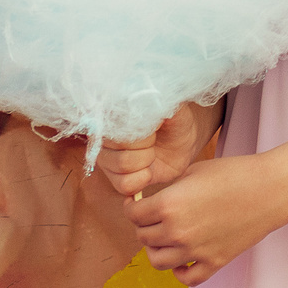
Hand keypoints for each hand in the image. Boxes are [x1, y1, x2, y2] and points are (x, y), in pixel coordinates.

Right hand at [99, 100, 219, 199]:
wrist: (183, 142)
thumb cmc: (175, 122)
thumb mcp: (173, 108)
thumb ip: (160, 102)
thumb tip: (148, 103)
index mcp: (112, 115)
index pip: (118, 126)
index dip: (142, 132)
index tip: (154, 127)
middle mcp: (103, 137)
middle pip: (120, 146)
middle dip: (146, 146)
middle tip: (154, 140)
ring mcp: (106, 159)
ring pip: (122, 166)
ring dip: (145, 161)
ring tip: (152, 153)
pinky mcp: (115, 180)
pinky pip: (124, 185)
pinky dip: (143, 179)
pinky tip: (149, 169)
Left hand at [129, 151, 287, 285]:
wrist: (270, 190)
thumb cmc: (234, 173)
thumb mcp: (194, 172)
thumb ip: (169, 189)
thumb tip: (154, 200)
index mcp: (168, 205)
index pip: (133, 214)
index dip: (133, 206)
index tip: (138, 203)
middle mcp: (177, 231)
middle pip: (143, 236)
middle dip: (144, 225)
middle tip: (153, 216)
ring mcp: (195, 251)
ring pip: (157, 261)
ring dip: (156, 248)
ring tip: (164, 237)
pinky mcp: (214, 263)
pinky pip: (186, 278)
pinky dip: (179, 271)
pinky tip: (183, 258)